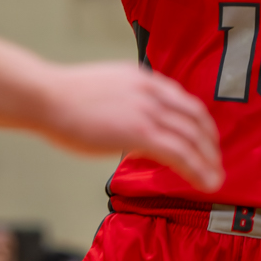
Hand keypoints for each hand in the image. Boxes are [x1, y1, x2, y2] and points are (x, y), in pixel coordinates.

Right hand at [38, 60, 221, 191]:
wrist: (45, 97)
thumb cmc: (64, 99)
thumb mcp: (106, 91)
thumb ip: (127, 105)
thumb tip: (134, 131)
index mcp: (144, 79)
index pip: (184, 100)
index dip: (200, 122)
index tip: (205, 139)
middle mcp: (152, 91)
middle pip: (195, 117)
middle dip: (210, 143)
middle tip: (215, 162)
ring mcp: (147, 111)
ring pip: (191, 137)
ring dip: (208, 160)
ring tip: (215, 178)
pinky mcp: (140, 132)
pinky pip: (179, 153)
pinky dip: (197, 169)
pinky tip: (204, 182)